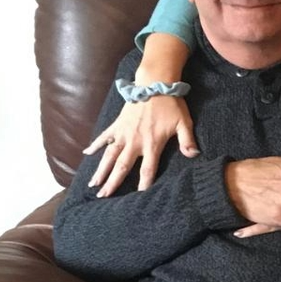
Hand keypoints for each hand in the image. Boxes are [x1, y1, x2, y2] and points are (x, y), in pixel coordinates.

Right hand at [84, 95, 198, 195]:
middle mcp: (135, 141)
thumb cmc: (171, 104)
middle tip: (104, 197)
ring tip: (93, 184)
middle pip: (122, 167)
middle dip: (113, 183)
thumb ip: (187, 141)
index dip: (144, 184)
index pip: (147, 170)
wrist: (155, 83)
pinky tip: (86, 154)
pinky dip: (95, 144)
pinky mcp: (117, 124)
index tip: (139, 198)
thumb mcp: (184, 123)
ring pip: (109, 155)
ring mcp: (124, 133)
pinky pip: (104, 136)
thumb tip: (194, 155)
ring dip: (101, 170)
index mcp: (152, 144)